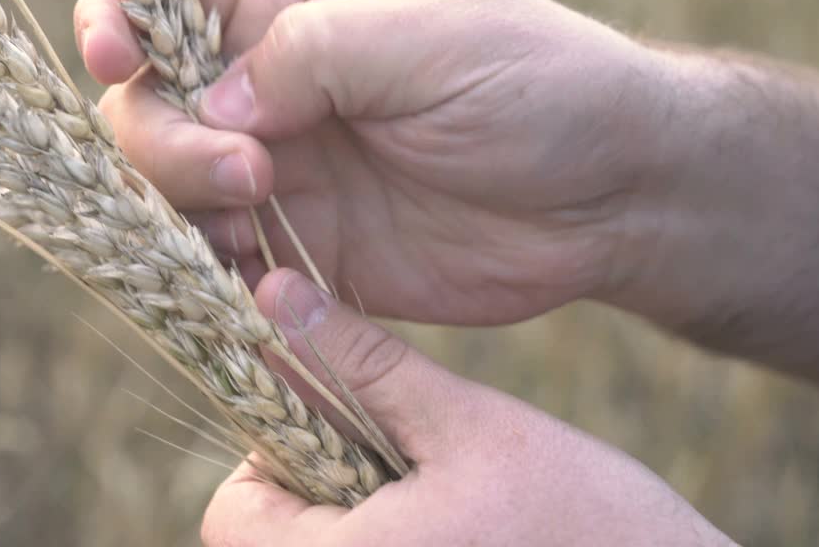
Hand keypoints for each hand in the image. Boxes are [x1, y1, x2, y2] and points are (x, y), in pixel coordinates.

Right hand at [75, 0, 672, 325]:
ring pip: (168, 191)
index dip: (113, 18)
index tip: (118, 59)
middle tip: (254, 172)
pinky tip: (267, 284)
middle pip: (143, 102)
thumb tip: (212, 107)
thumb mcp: (430, 34)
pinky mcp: (304, 252)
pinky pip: (221, 267)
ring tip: (263, 225)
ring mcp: (283, 171)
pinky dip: (217, 278)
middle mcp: (269, 85)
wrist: (611, 195)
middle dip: (162, 140)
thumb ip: (310, 52)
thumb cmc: (538, 84)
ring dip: (185, 211)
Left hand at [200, 269, 734, 546]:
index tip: (346, 428)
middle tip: (400, 460)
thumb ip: (365, 365)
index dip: (273, 458)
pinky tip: (458, 530)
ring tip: (438, 494)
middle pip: (266, 540)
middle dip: (315, 488)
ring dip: (353, 519)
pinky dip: (387, 544)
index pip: (229, 513)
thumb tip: (273, 296)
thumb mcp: (470, 426)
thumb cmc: (589, 523)